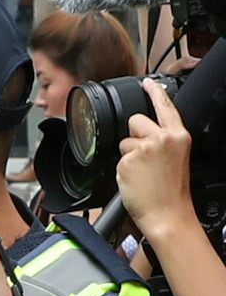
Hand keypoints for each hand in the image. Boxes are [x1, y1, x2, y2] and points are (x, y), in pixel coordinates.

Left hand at [117, 77, 193, 240]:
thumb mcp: (175, 157)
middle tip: (145, 158)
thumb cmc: (171, 191)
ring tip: (142, 172)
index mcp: (178, 136)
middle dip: (134, 135)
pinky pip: (117, 158)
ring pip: (123, 141)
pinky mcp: (128, 160)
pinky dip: (122, 169)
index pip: (165, 106)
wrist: (167, 213)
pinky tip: (135, 179)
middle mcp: (162, 138)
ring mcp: (144, 148)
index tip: (148, 82)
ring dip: (127, 155)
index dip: (155, 92)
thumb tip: (145, 132)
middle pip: (135, 121)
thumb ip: (163, 140)